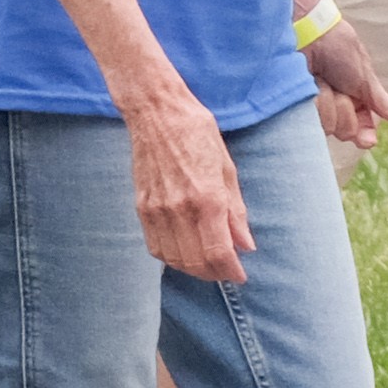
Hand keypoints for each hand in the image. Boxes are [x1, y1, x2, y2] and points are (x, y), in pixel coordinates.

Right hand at [121, 65, 251, 280]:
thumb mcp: (227, 169)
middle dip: (214, 273)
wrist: (156, 113)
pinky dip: (171, 257)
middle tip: (227, 270)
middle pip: (196, 262)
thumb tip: (246, 245)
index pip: (218, 252)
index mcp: (206, 197)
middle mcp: (179, 208)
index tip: (240, 275)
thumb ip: (236, 212)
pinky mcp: (141, 207)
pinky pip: (154, 246)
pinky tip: (184, 251)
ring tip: (207, 263)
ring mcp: (156, 210)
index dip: (231, 271)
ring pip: (174, 259)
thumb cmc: (197, 133)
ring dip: (193, 268)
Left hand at [304, 16, 387, 157]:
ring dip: (326, 101)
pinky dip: (311, 102)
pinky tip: (308, 86)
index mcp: (352, 101)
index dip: (363, 137)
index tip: (365, 140)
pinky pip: (305, 121)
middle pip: (344, 131)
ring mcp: (310, 107)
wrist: (307, 31)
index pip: (361, 130)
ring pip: (325, 127)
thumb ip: (380, 101)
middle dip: (343, 109)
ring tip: (320, 79)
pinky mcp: (291, 105)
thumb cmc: (337, 48)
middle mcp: (331, 107)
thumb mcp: (364, 76)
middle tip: (338, 86)